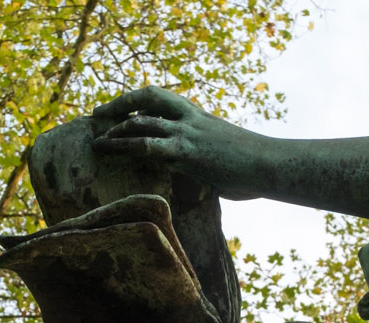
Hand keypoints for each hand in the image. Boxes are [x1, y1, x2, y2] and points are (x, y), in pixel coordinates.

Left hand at [91, 87, 264, 190]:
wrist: (271, 164)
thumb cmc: (255, 166)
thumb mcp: (226, 156)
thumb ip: (208, 160)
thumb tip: (206, 177)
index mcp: (200, 116)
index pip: (162, 98)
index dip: (139, 101)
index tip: (122, 108)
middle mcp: (190, 118)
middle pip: (147, 100)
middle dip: (119, 107)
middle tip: (98, 116)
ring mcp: (188, 133)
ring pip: (141, 122)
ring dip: (115, 131)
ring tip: (97, 141)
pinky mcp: (186, 152)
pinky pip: (147, 146)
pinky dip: (125, 149)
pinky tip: (111, 153)